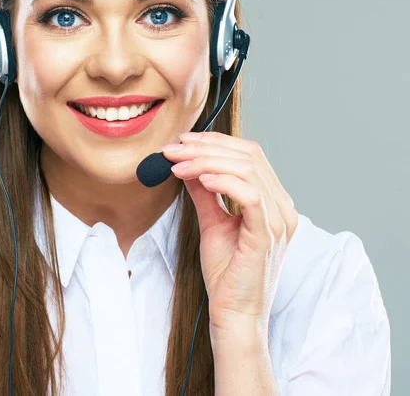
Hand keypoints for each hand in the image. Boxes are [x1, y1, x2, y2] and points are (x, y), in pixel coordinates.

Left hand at [162, 131, 298, 336]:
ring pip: (247, 169)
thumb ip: (205, 192)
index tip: (183, 141)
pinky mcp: (267, 235)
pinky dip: (222, 181)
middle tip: (173, 149)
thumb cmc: (226, 272)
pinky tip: (198, 179)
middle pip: (249, 156)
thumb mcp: (212, 222)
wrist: (232, 313)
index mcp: (273, 201)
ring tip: (177, 165)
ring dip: (206, 161)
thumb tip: (188, 164)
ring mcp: (279, 220)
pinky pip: (249, 195)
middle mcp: (282, 207)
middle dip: (206, 147)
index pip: (249, 155)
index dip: (215, 142)